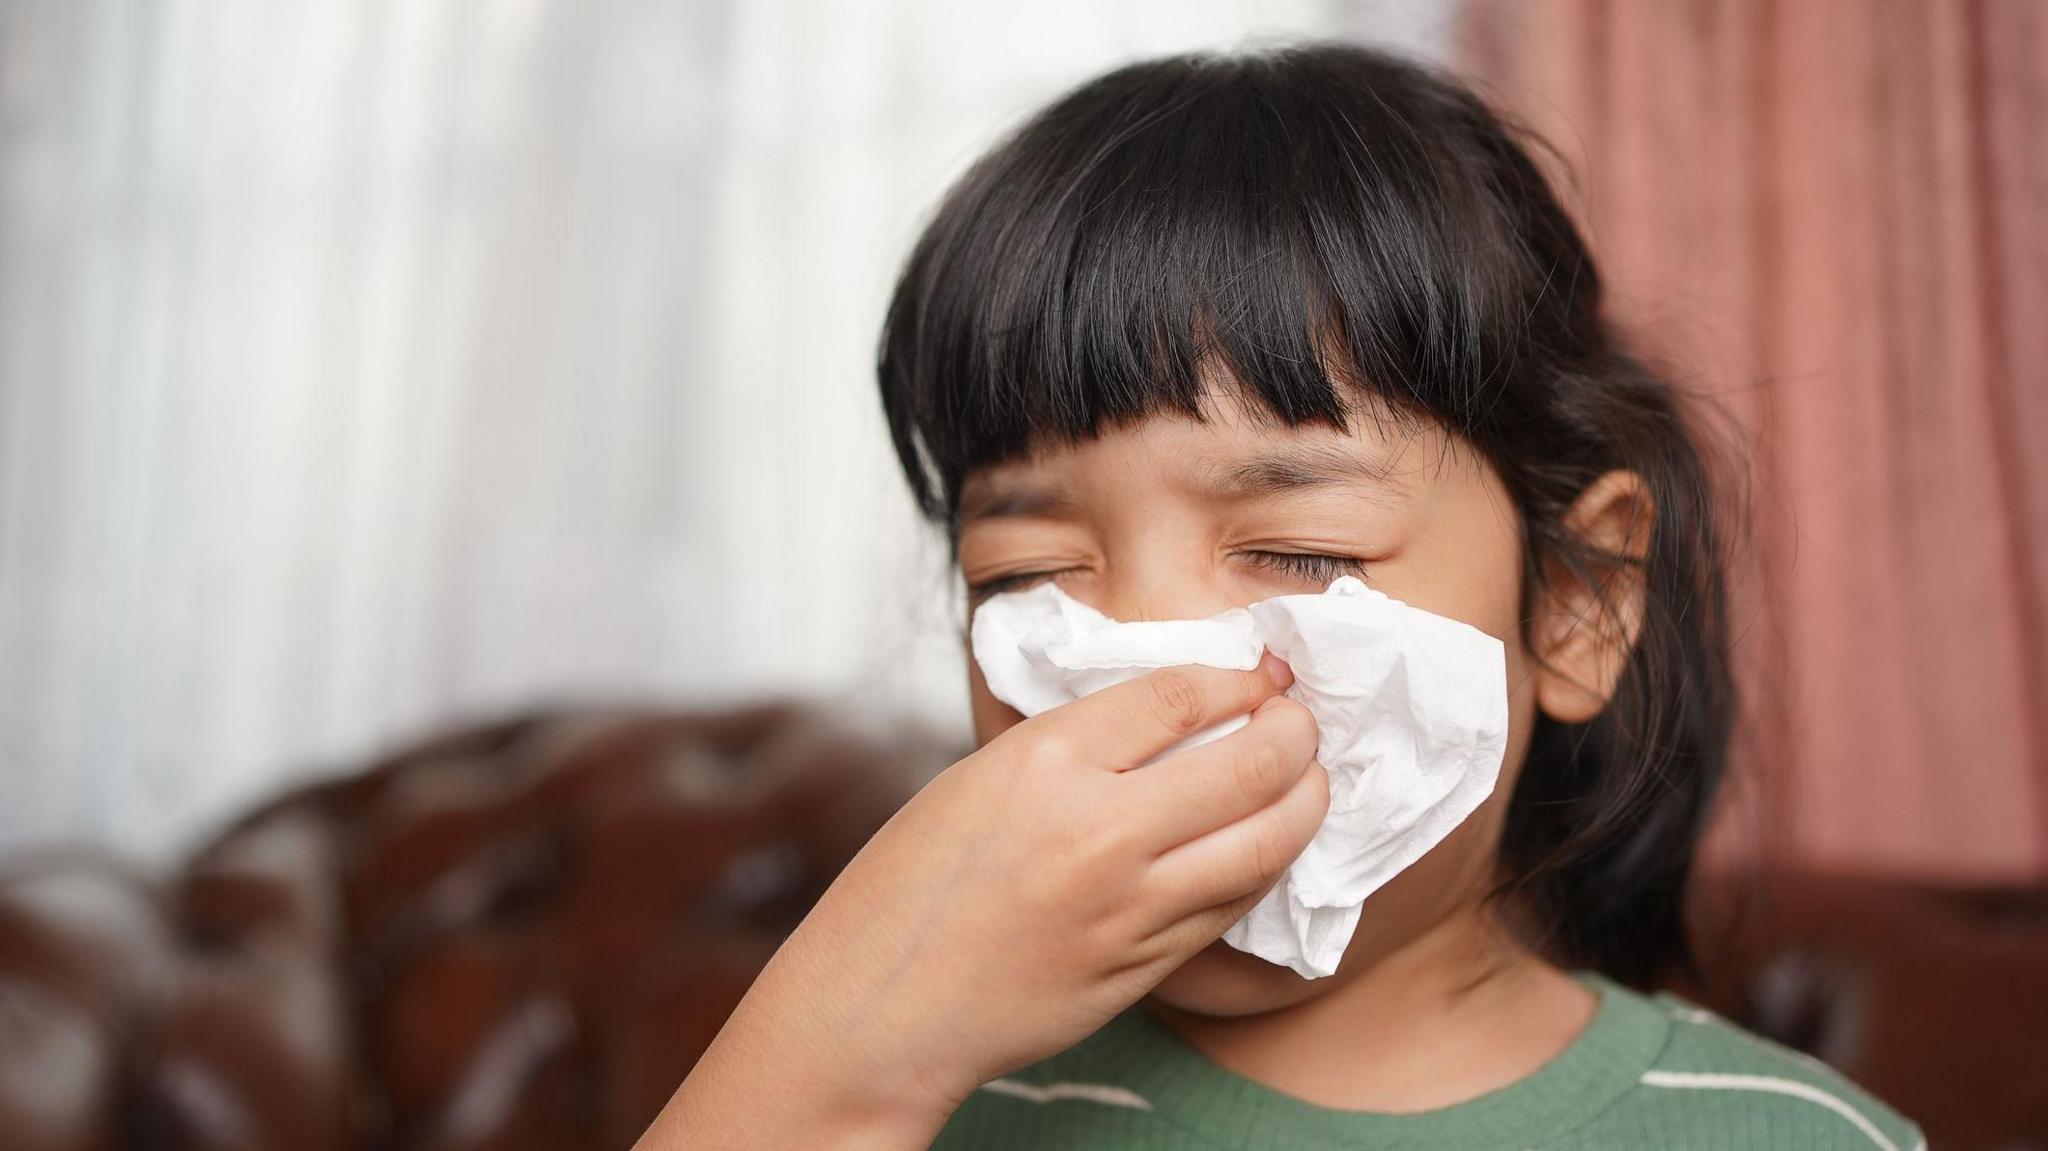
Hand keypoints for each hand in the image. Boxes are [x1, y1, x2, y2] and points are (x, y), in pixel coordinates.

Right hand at [641, 657, 1326, 1148]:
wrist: (880, 1007)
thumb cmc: (910, 885)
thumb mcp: (977, 778)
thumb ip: (1072, 746)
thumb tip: (1172, 717)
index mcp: (1045, 762)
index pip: (1179, 696)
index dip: (1237, 679)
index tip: (1258, 675)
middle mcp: (1099, 830)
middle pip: (1248, 764)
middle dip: (1295, 732)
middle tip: (1300, 720)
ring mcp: (1131, 908)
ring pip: (1265, 843)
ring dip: (1306, 801)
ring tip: (1310, 779)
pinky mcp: (1145, 967)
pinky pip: (1232, 905)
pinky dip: (1265, 865)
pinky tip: (1267, 845)